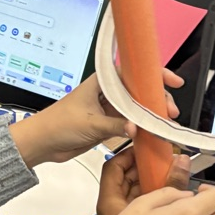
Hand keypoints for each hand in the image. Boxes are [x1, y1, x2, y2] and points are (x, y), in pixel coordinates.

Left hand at [10, 70, 182, 168]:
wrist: (43, 142)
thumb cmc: (57, 124)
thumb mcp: (90, 123)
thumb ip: (115, 124)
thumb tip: (137, 127)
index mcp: (102, 82)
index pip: (134, 72)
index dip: (154, 74)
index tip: (171, 81)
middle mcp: (107, 93)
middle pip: (140, 90)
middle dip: (157, 99)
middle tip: (170, 111)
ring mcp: (108, 108)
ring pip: (137, 108)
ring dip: (151, 115)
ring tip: (165, 124)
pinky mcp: (108, 124)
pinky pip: (130, 123)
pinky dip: (142, 127)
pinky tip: (152, 132)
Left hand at [96, 148, 191, 214]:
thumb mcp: (157, 206)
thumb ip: (172, 184)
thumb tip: (182, 161)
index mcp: (108, 203)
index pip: (112, 167)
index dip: (128, 153)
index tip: (144, 148)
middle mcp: (110, 212)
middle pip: (123, 179)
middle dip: (143, 167)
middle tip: (161, 160)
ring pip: (132, 193)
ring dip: (149, 183)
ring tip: (168, 176)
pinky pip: (137, 207)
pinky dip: (150, 199)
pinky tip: (166, 198)